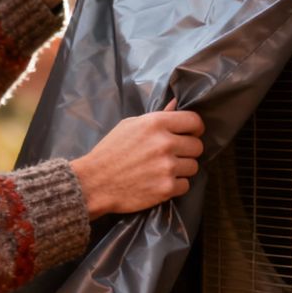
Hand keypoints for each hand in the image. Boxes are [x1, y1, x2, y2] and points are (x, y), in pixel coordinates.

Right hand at [70, 100, 204, 218]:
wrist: (94, 182)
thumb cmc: (110, 152)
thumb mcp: (130, 125)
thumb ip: (157, 116)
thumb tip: (176, 104)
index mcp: (156, 123)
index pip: (195, 121)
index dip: (194, 129)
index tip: (189, 134)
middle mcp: (165, 143)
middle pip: (197, 146)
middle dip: (187, 151)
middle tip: (173, 155)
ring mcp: (167, 167)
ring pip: (193, 166)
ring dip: (182, 169)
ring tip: (163, 170)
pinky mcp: (166, 188)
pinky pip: (185, 185)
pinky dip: (176, 186)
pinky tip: (160, 182)